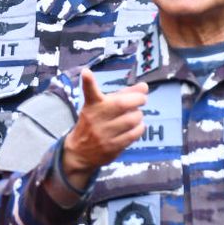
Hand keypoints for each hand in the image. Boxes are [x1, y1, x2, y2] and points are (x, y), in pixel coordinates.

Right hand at [60, 71, 147, 186]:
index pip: (90, 92)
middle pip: (122, 105)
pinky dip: (139, 128)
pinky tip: (136, 127)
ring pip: (131, 120)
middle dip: (138, 99)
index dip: (88, 82)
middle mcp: (96, 118)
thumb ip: (122, 95)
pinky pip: (133, 135)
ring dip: (138, 115)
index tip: (86, 72)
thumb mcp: (101, 107)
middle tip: (142, 99)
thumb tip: (144, 87)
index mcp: (92, 105)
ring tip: (136, 115)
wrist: (79, 152)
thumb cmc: (94, 123)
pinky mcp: (112, 147)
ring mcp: (104, 134)